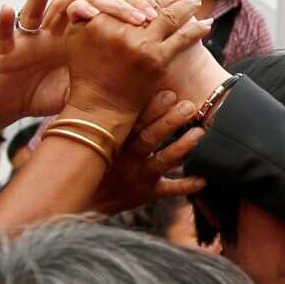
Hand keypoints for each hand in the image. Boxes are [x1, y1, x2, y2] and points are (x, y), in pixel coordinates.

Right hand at [0, 0, 144, 132]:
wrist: (16, 105)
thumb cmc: (53, 92)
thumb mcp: (88, 81)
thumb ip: (113, 69)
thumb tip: (153, 68)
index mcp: (74, 38)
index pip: (94, 12)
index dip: (110, 1)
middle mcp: (52, 33)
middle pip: (69, 7)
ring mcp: (30, 41)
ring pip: (34, 13)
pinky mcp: (7, 53)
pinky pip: (4, 36)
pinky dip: (3, 22)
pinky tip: (8, 8)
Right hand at [64, 0, 208, 126]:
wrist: (101, 105)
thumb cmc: (87, 71)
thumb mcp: (76, 35)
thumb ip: (83, 4)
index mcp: (99, 19)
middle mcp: (121, 29)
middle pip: (150, 1)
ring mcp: (141, 44)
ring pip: (169, 16)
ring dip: (187, 4)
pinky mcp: (157, 60)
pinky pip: (182, 39)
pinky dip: (196, 29)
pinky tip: (207, 22)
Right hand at [87, 90, 205, 214]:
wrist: (82, 201)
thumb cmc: (86, 160)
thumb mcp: (81, 138)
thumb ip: (93, 114)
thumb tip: (95, 83)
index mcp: (111, 143)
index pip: (132, 123)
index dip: (151, 109)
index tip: (169, 93)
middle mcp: (126, 159)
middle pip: (150, 138)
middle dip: (170, 122)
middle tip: (189, 107)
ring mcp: (138, 177)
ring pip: (163, 161)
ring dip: (183, 147)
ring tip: (199, 133)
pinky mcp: (148, 193)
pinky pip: (169, 190)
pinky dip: (187, 185)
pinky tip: (203, 179)